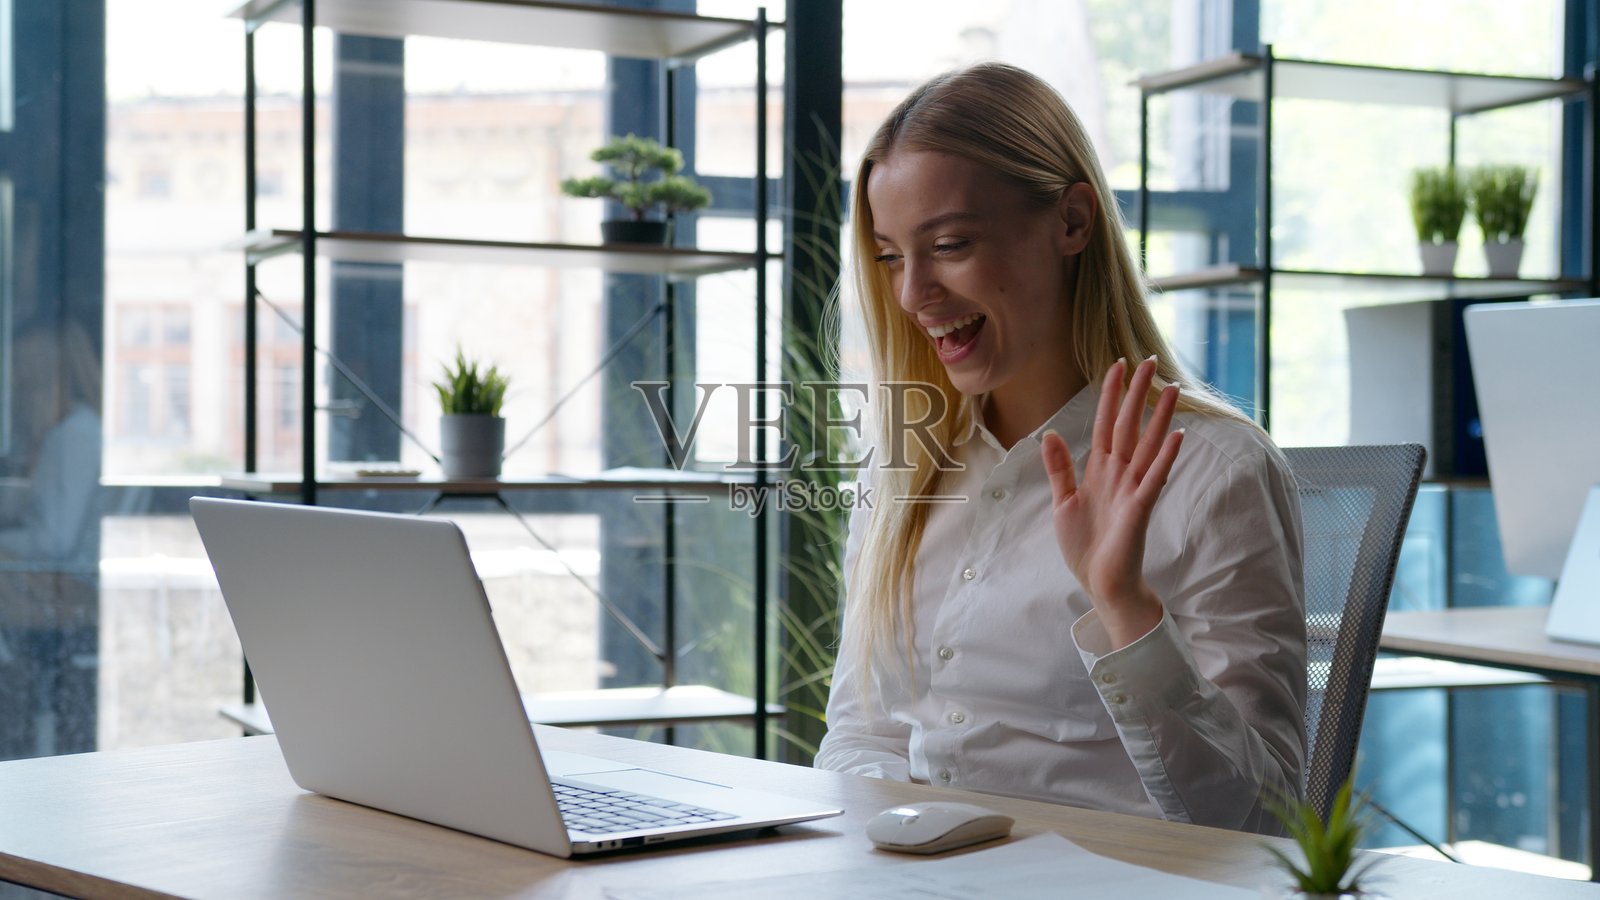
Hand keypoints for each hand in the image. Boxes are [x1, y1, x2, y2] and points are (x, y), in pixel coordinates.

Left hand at [1041, 356, 1183, 648]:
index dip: (1110, 395)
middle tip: (1149, 361)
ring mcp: (1132, 489)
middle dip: (1137, 394)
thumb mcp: (1064, 503)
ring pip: (1146, 445)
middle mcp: (1120, 474)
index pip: (1106, 424)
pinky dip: (1165, 457)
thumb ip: (1060, 469)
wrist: (1100, 583)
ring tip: (1172, 388)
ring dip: (1159, 417)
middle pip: (1129, 425)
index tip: (1117, 365)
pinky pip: (1154, 478)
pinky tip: (1176, 436)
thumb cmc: (1086, 546)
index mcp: (1100, 471)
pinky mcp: (1139, 509)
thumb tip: (1050, 434)